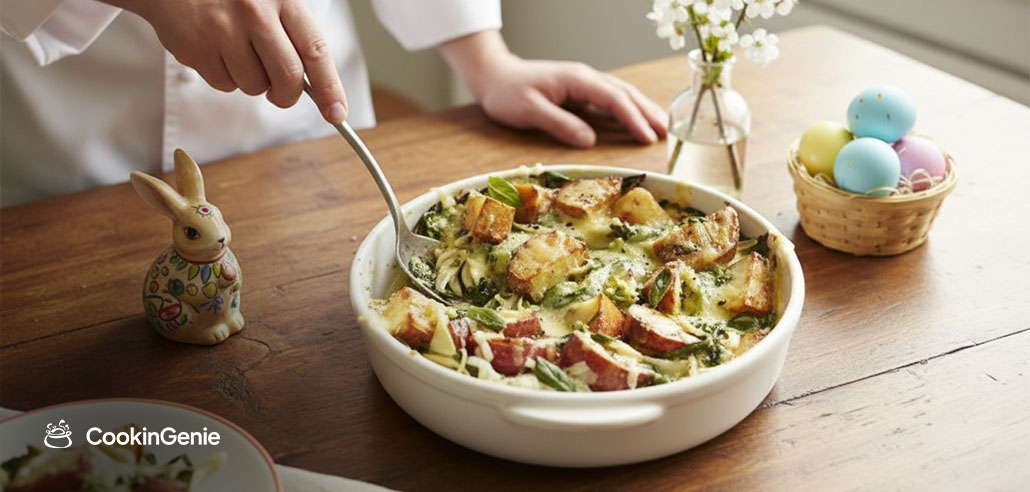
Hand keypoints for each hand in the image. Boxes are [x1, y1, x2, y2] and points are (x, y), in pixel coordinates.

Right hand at [104, 0, 346, 122]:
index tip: (337, 113)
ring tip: (238, 51)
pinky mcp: (197, 48)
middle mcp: (254, 12)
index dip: (330, 88)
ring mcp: (223, 30)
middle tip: (280, 92)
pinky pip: (225, 85)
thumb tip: (320, 87)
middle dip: (287, 95)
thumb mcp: (271, 1)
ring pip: (255, 87)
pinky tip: (216, 50)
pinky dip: (225, 77)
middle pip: (288, 78)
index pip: (315, 51)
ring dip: (252, 81)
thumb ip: (295, 35)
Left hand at [440, 31, 666, 147]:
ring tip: (661, 126)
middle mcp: (584, 77)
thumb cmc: (507, 93)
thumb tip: (589, 140)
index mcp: (575, 79)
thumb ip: (559, 124)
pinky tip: (636, 118)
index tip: (647, 137)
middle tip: (667, 133)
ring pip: (620, 92)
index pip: (613, 98)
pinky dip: (627, 107)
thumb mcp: (529, 111)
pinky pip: (610, 97)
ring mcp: (583, 82)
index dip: (632, 118)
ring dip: (642, 108)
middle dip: (647, 112)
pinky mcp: (579, 89)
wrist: (494, 76)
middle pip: (624, 92)